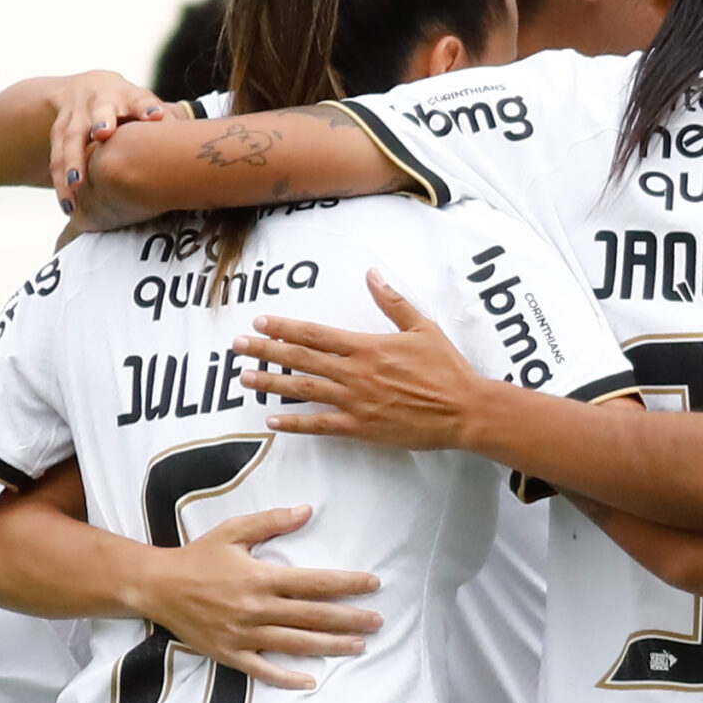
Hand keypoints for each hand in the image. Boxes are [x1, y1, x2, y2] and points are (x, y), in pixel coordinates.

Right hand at [51, 70, 168, 212]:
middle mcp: (99, 101)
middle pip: (98, 110)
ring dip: (72, 162)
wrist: (85, 87)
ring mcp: (75, 114)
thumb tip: (201, 148)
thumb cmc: (130, 106)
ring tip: (77, 185)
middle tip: (103, 132)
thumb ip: (168, 123)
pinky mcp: (58, 131)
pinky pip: (55, 158)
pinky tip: (69, 206)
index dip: (147, 108)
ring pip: (70, 138)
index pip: (140, 99)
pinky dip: (61, 183)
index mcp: (128, 95)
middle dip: (100, 120)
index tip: (157, 116)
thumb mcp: (147, 108)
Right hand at [132, 504, 381, 689]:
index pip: (314, 583)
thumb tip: (307, 509)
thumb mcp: (233, 531)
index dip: (347, 584)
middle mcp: (256, 608)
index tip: (373, 584)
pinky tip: (310, 681)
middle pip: (313, 616)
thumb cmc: (198, 557)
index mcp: (261, 577)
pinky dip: (286, 678)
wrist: (156, 586)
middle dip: (350, 618)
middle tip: (378, 621)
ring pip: (296, 643)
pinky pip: (262, 670)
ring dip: (331, 646)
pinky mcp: (229, 653)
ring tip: (359, 645)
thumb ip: (272, 521)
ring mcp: (243, 634)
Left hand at [237, 271, 487, 449]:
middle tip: (238, 346)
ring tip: (245, 378)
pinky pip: (320, 425)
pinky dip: (294, 423)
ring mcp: (355, 402)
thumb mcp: (422, 327)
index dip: (285, 327)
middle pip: (300, 359)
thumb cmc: (446, 368)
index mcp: (367, 346)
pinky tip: (272, 420)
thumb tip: (372, 274)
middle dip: (266, 351)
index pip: (316, 334)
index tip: (261, 322)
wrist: (464, 409)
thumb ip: (393, 301)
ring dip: (271, 383)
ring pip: (303, 390)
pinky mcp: (361, 428)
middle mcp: (355, 373)